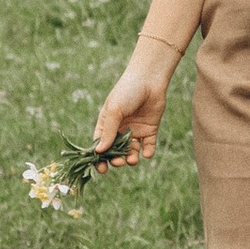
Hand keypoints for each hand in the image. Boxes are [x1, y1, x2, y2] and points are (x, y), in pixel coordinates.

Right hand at [91, 47, 172, 165]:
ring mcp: (135, 130)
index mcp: (107, 124)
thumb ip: (109, 132)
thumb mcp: (114, 111)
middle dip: (116, 160)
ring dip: (131, 158)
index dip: (100, 158)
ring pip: (132, 151)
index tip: (101, 169)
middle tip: (119, 162)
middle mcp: (120, 129)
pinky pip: (148, 146)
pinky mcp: (150, 130)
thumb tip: (99, 152)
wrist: (150, 79)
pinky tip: (146, 153)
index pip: (101, 145)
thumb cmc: (127, 91)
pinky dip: (147, 152)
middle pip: (116, 151)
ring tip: (132, 159)